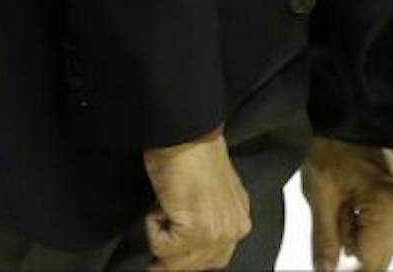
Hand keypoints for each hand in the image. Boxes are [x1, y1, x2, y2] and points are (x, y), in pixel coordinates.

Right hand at [141, 127, 249, 270]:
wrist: (185, 134)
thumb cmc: (192, 154)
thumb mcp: (212, 193)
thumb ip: (209, 221)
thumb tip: (184, 250)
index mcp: (240, 219)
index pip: (214, 259)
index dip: (186, 258)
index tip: (167, 260)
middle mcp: (235, 229)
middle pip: (194, 265)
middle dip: (171, 255)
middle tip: (159, 234)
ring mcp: (216, 233)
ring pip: (176, 261)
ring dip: (161, 234)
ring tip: (166, 205)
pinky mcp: (194, 232)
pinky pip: (160, 247)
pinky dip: (152, 225)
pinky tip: (163, 202)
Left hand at [301, 137, 392, 271]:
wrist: (343, 107)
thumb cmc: (332, 141)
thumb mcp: (320, 193)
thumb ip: (325, 240)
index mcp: (388, 206)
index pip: (374, 262)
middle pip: (380, 255)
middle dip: (352, 257)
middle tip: (327, 247)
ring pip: (378, 241)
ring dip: (353, 241)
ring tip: (331, 216)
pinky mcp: (389, 190)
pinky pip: (378, 223)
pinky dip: (358, 226)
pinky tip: (339, 213)